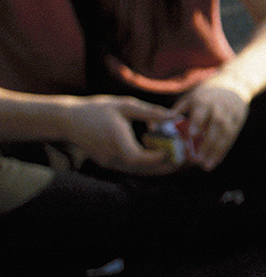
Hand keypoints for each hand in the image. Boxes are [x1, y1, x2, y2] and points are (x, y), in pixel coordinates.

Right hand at [65, 95, 180, 175]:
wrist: (68, 120)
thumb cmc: (96, 109)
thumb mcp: (125, 105)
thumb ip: (150, 112)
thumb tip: (175, 115)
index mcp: (117, 143)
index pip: (142, 159)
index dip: (162, 157)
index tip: (180, 151)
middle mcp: (113, 157)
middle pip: (145, 169)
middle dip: (168, 165)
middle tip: (187, 159)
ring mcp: (110, 163)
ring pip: (140, 171)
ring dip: (160, 167)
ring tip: (180, 159)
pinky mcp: (109, 163)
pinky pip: (133, 168)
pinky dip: (148, 164)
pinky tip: (161, 155)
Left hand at [174, 78, 249, 170]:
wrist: (234, 83)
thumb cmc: (204, 94)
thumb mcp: (189, 97)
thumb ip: (175, 112)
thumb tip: (152, 127)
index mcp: (204, 99)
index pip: (202, 111)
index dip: (198, 122)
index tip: (191, 135)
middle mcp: (219, 106)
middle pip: (216, 124)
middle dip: (208, 142)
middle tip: (196, 159)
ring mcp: (231, 113)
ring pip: (226, 133)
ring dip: (216, 150)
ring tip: (205, 166)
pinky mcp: (238, 120)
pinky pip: (231, 137)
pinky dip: (223, 150)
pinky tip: (214, 162)